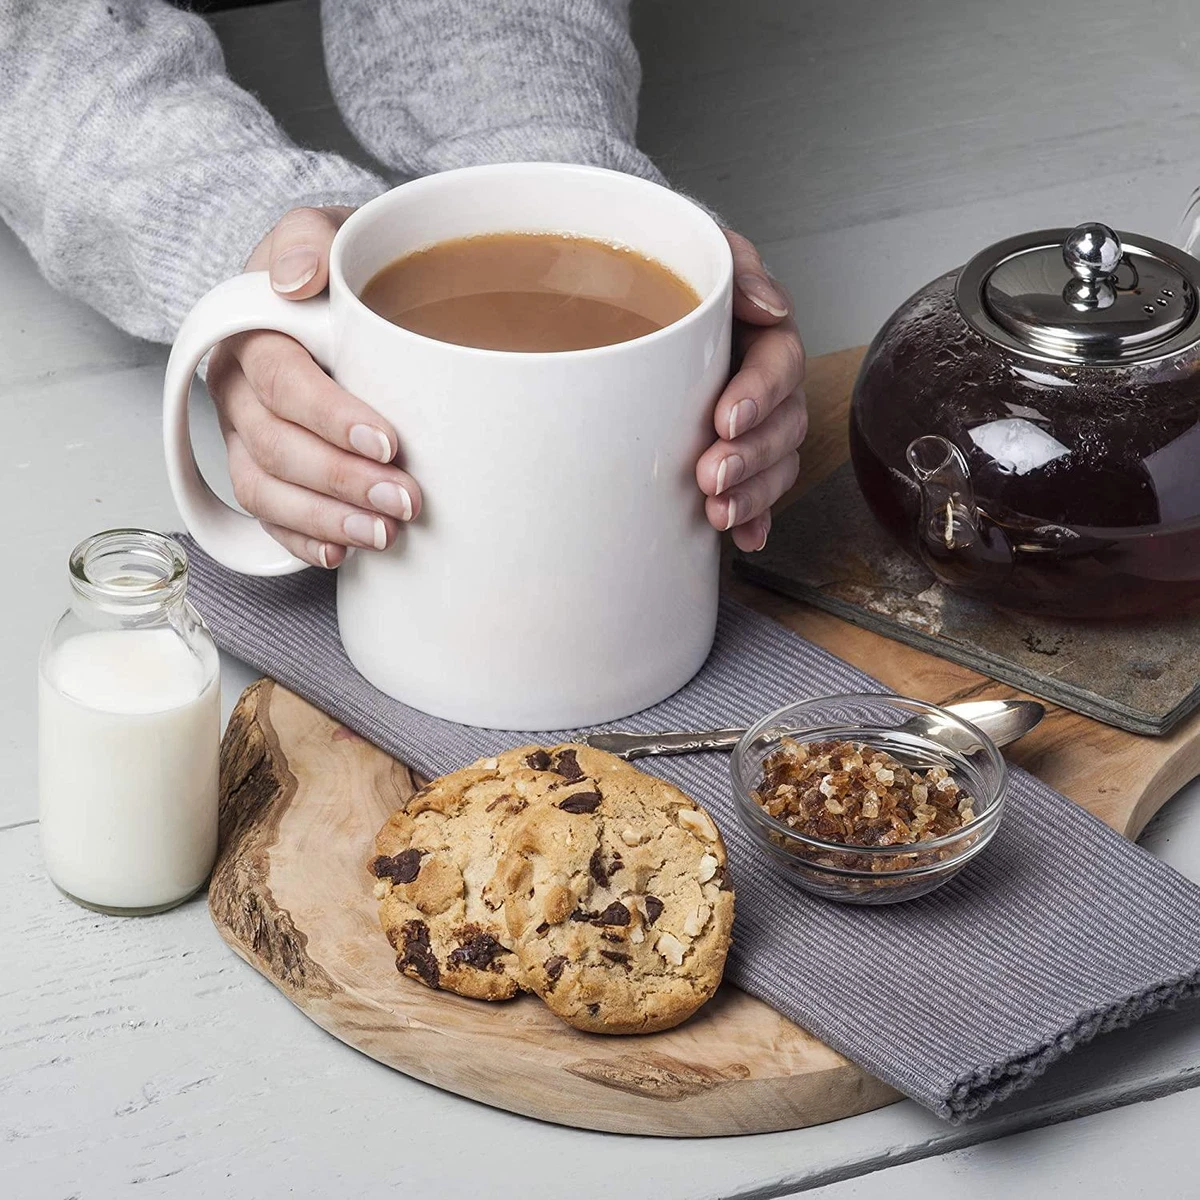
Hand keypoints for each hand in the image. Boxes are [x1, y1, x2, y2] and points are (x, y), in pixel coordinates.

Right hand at [206, 206, 421, 568]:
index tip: (389, 442)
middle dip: (341, 481)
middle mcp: (238, 390)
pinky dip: (302, 540)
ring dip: (325, 520)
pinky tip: (342, 554)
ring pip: (265, 491)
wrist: (338, 295)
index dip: (331, 419)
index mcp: (251, 335)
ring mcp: (244, 435)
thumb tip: (295, 279)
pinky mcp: (262, 470)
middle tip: (405, 500)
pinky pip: (267, 517)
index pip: (283, 383)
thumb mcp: (331, 232)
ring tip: (384, 535)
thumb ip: (309, 239)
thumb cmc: (341, 271)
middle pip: (275, 447)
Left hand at [695, 231, 806, 551]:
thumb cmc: (667, 275)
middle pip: (783, 425)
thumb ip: (734, 267)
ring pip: (775, 465)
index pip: (779, 364)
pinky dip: (754, 518)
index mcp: (763, 336)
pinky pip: (757, 494)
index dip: (760, 394)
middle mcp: (765, 384)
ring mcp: (752, 425)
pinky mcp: (734, 457)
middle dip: (752, 456)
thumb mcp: (700, 251)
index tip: (727, 417)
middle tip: (713, 474)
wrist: (625, 303)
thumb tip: (769, 306)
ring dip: (752, 493)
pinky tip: (744, 536)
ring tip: (718, 511)